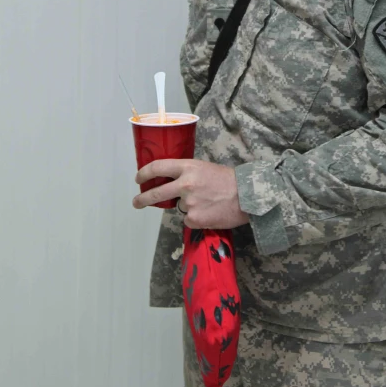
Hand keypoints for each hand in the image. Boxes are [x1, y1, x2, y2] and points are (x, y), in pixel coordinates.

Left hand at [133, 158, 249, 229]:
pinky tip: (210, 212)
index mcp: (187, 167)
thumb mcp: (205, 168)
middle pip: (155, 193)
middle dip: (142, 199)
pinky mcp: (194, 219)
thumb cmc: (228, 179)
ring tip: (207, 203)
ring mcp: (189, 203)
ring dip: (188, 207)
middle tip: (137, 202)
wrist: (248, 195)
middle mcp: (184, 184)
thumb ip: (187, 174)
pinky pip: (189, 219)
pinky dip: (196, 218)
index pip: (157, 167)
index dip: (144, 173)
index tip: (139, 179)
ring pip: (179, 207)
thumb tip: (171, 183)